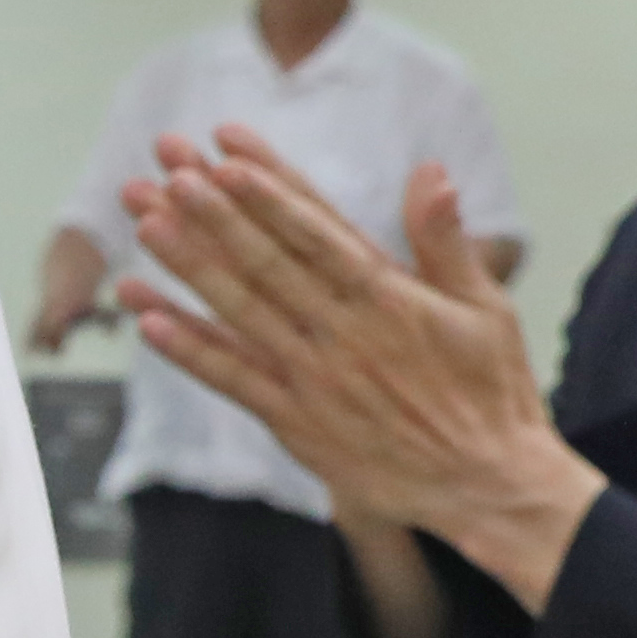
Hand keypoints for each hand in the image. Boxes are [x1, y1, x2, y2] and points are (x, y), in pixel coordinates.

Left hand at [117, 143, 604, 605]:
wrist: (488, 486)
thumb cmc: (491, 391)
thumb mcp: (486, 308)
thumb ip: (446, 241)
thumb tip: (433, 172)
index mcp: (390, 297)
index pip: (318, 230)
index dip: (270, 190)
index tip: (226, 151)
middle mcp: (345, 333)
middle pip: (267, 261)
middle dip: (214, 212)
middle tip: (166, 168)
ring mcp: (316, 378)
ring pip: (241, 312)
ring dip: (190, 268)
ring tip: (145, 223)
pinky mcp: (297, 423)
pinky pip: (235, 381)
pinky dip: (191, 352)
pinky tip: (149, 320)